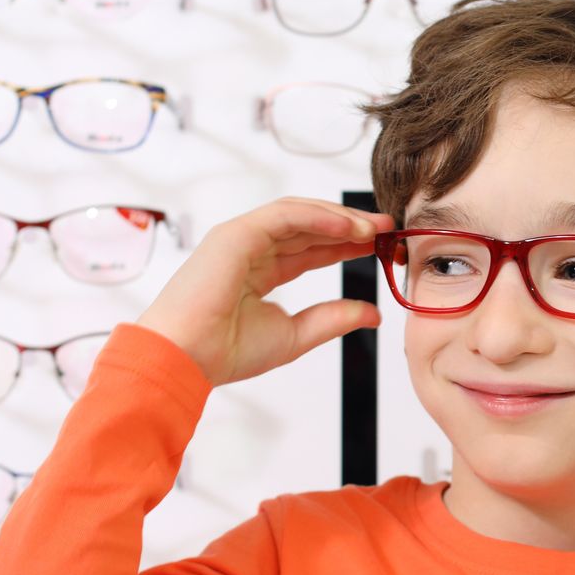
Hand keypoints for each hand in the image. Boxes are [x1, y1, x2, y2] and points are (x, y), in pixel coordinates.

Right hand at [136, 196, 393, 386]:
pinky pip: (285, 216)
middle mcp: (252, 250)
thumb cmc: (225, 352)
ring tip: (375, 228)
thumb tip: (371, 313)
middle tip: (388, 228)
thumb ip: (332, 320)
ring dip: (340, 219)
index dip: (347, 244)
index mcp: (260, 271)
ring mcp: (242, 239)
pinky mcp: (236, 234)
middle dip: (351, 226)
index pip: (312, 249)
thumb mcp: (295, 335)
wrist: (186, 359)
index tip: (381, 247)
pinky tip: (348, 227)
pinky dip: (319, 217)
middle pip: (310, 227)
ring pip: (300, 215)